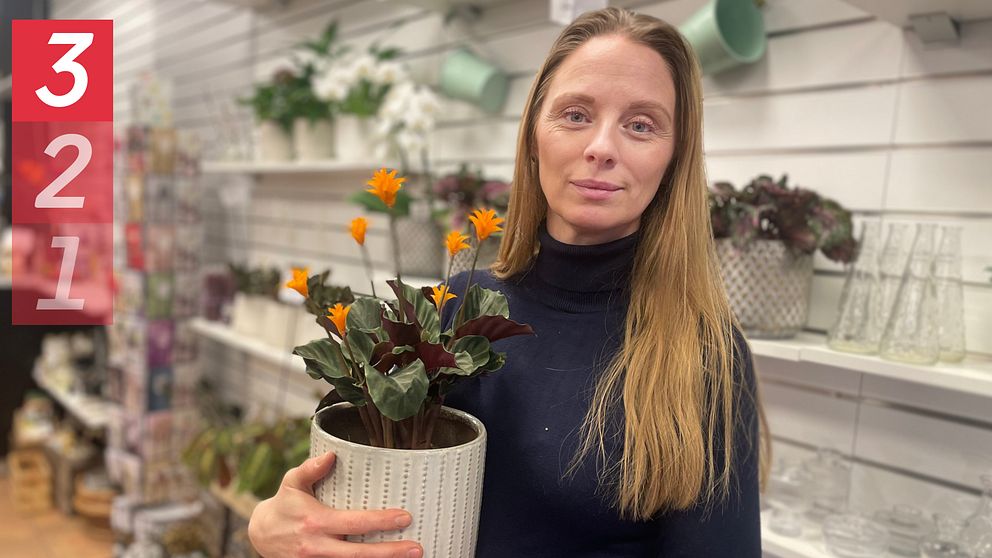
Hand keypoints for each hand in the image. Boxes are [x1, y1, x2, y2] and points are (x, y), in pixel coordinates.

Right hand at [248, 451, 422, 557]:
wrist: (261, 535)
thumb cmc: (284, 505)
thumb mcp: (292, 483)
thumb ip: (311, 469)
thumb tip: (331, 455)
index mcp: (315, 522)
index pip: (354, 523)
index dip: (380, 521)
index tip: (404, 518)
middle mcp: (317, 547)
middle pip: (358, 555)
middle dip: (389, 553)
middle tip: (417, 549)